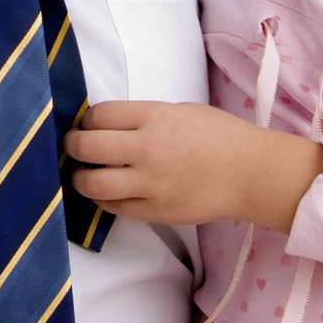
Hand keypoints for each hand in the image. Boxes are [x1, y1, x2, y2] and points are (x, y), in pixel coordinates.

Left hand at [65, 100, 322, 231]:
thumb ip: (142, 118)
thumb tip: (107, 126)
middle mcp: (146, 149)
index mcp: (154, 117)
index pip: (98, 116)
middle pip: (87, 147)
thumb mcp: (178, 110)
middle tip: (73, 146)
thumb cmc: (218, 134)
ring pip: (93, 184)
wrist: (249, 172)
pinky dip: (103, 199)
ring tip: (83, 174)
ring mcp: (150, 184)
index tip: (87, 124)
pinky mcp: (155, 211)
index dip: (87, 120)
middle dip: (72, 146)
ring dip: (80, 178)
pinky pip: (114, 207)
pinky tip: (106, 192)